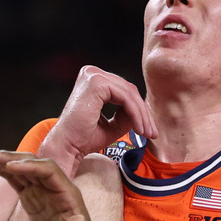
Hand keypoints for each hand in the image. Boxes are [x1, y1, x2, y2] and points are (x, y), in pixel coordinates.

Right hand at [0, 148, 108, 220]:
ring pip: (23, 171)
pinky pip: (18, 182)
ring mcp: (44, 193)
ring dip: (3, 161)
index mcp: (67, 195)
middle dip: (10, 158)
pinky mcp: (34, 200)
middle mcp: (56, 188)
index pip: (48, 171)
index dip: (29, 167)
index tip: (10, 167)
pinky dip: (4, 174)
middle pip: (32, 165)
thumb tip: (78, 220)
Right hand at [38, 66, 155, 162]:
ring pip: (130, 94)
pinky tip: (139, 129)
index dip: (139, 110)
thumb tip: (143, 112)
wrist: (67, 147)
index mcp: (93, 80)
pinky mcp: (96, 82)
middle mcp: (91, 73)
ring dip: (142, 116)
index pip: (124, 90)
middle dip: (143, 113)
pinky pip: (125, 97)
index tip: (149, 130)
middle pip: (129, 90)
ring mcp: (93, 75)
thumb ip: (126, 116)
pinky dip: (136, 114)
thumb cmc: (84, 138)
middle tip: (152, 133)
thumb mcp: (111, 125)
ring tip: (147, 134)